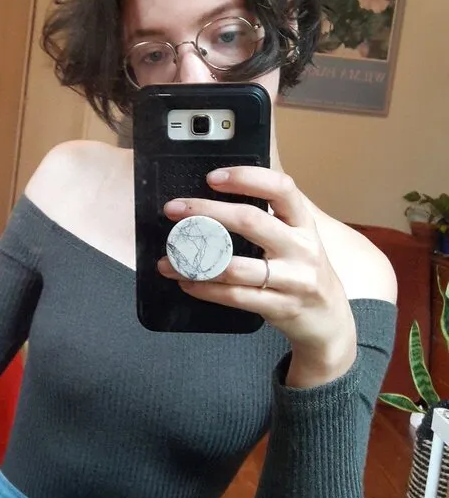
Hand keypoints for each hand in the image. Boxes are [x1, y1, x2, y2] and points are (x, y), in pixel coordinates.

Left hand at [158, 166, 356, 387]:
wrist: (329, 320)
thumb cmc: (303, 270)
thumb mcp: (297, 237)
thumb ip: (270, 215)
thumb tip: (222, 191)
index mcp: (304, 223)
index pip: (281, 189)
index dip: (246, 179)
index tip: (213, 177)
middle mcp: (302, 248)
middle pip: (250, 221)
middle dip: (207, 212)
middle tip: (174, 210)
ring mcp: (293, 280)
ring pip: (236, 266)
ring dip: (195, 261)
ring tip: (169, 257)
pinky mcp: (280, 307)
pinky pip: (235, 296)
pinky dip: (205, 288)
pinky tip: (186, 281)